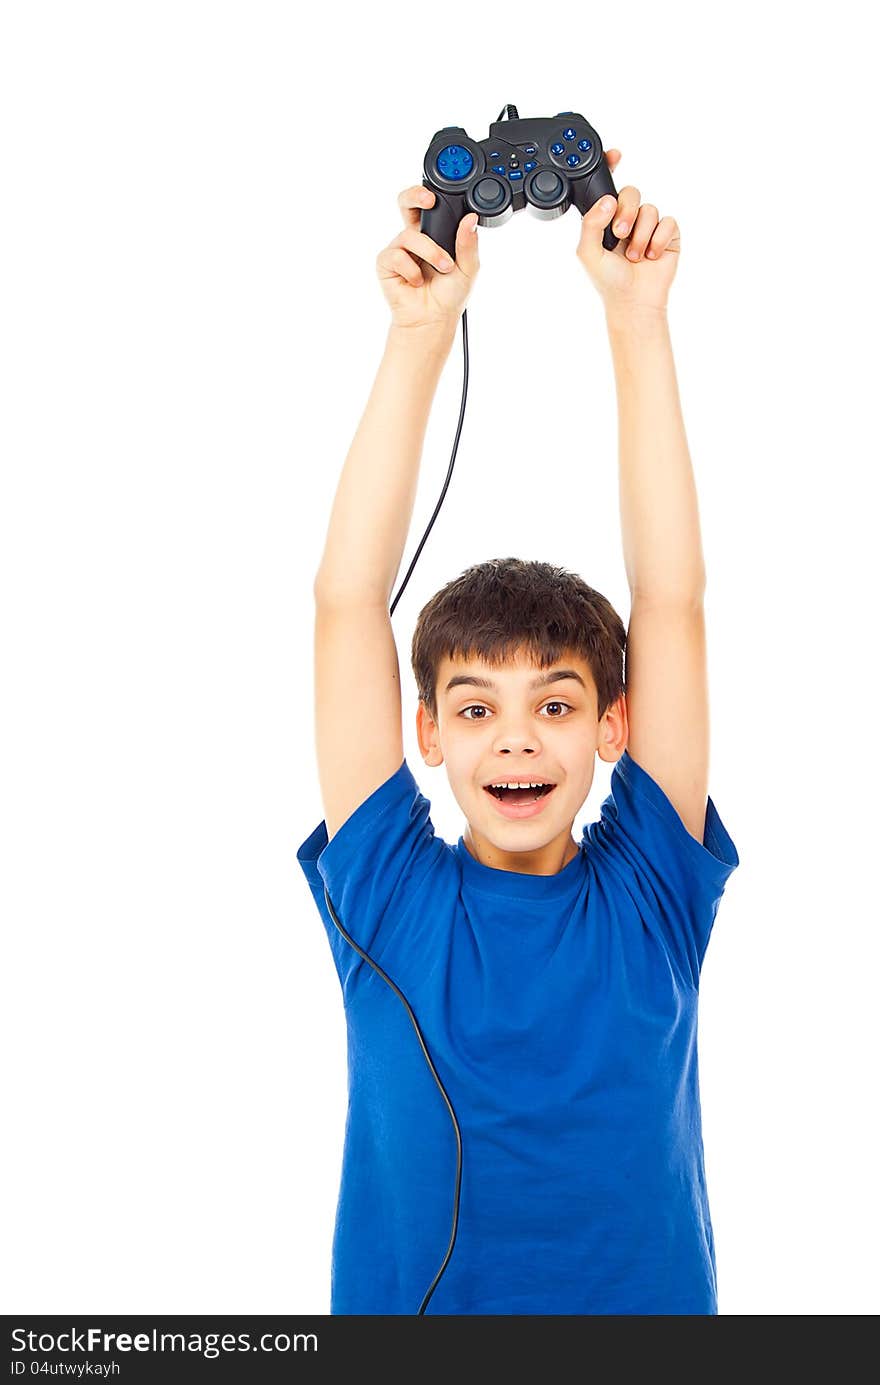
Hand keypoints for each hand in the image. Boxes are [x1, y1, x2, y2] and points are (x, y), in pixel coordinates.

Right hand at [376, 186, 479, 332]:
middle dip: (414, 195)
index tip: (436, 196)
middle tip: (428, 200)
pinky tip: (417, 282)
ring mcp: (398, 250)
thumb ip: (468, 243)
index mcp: (433, 234)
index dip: (429, 195)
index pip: (428, 207)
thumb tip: (471, 219)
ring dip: (430, 252)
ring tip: (442, 268)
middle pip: (405, 203)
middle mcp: (414, 238)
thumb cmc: (449, 296)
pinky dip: (411, 270)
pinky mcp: (386, 264)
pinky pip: (397, 256)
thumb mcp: (469, 268)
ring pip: (410, 236)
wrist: (433, 320)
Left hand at [576, 150, 680, 315]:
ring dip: (640, 235)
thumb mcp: (587, 252)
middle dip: (626, 212)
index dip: (612, 167)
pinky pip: (668, 222)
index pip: (608, 187)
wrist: (633, 302)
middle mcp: (628, 218)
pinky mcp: (668, 234)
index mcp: (606, 219)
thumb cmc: (609, 280)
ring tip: (635, 256)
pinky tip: (652, 256)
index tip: (615, 155)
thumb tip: (608, 200)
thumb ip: (590, 223)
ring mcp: (649, 225)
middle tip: (619, 235)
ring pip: (649, 208)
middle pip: (631, 192)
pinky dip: (658, 239)